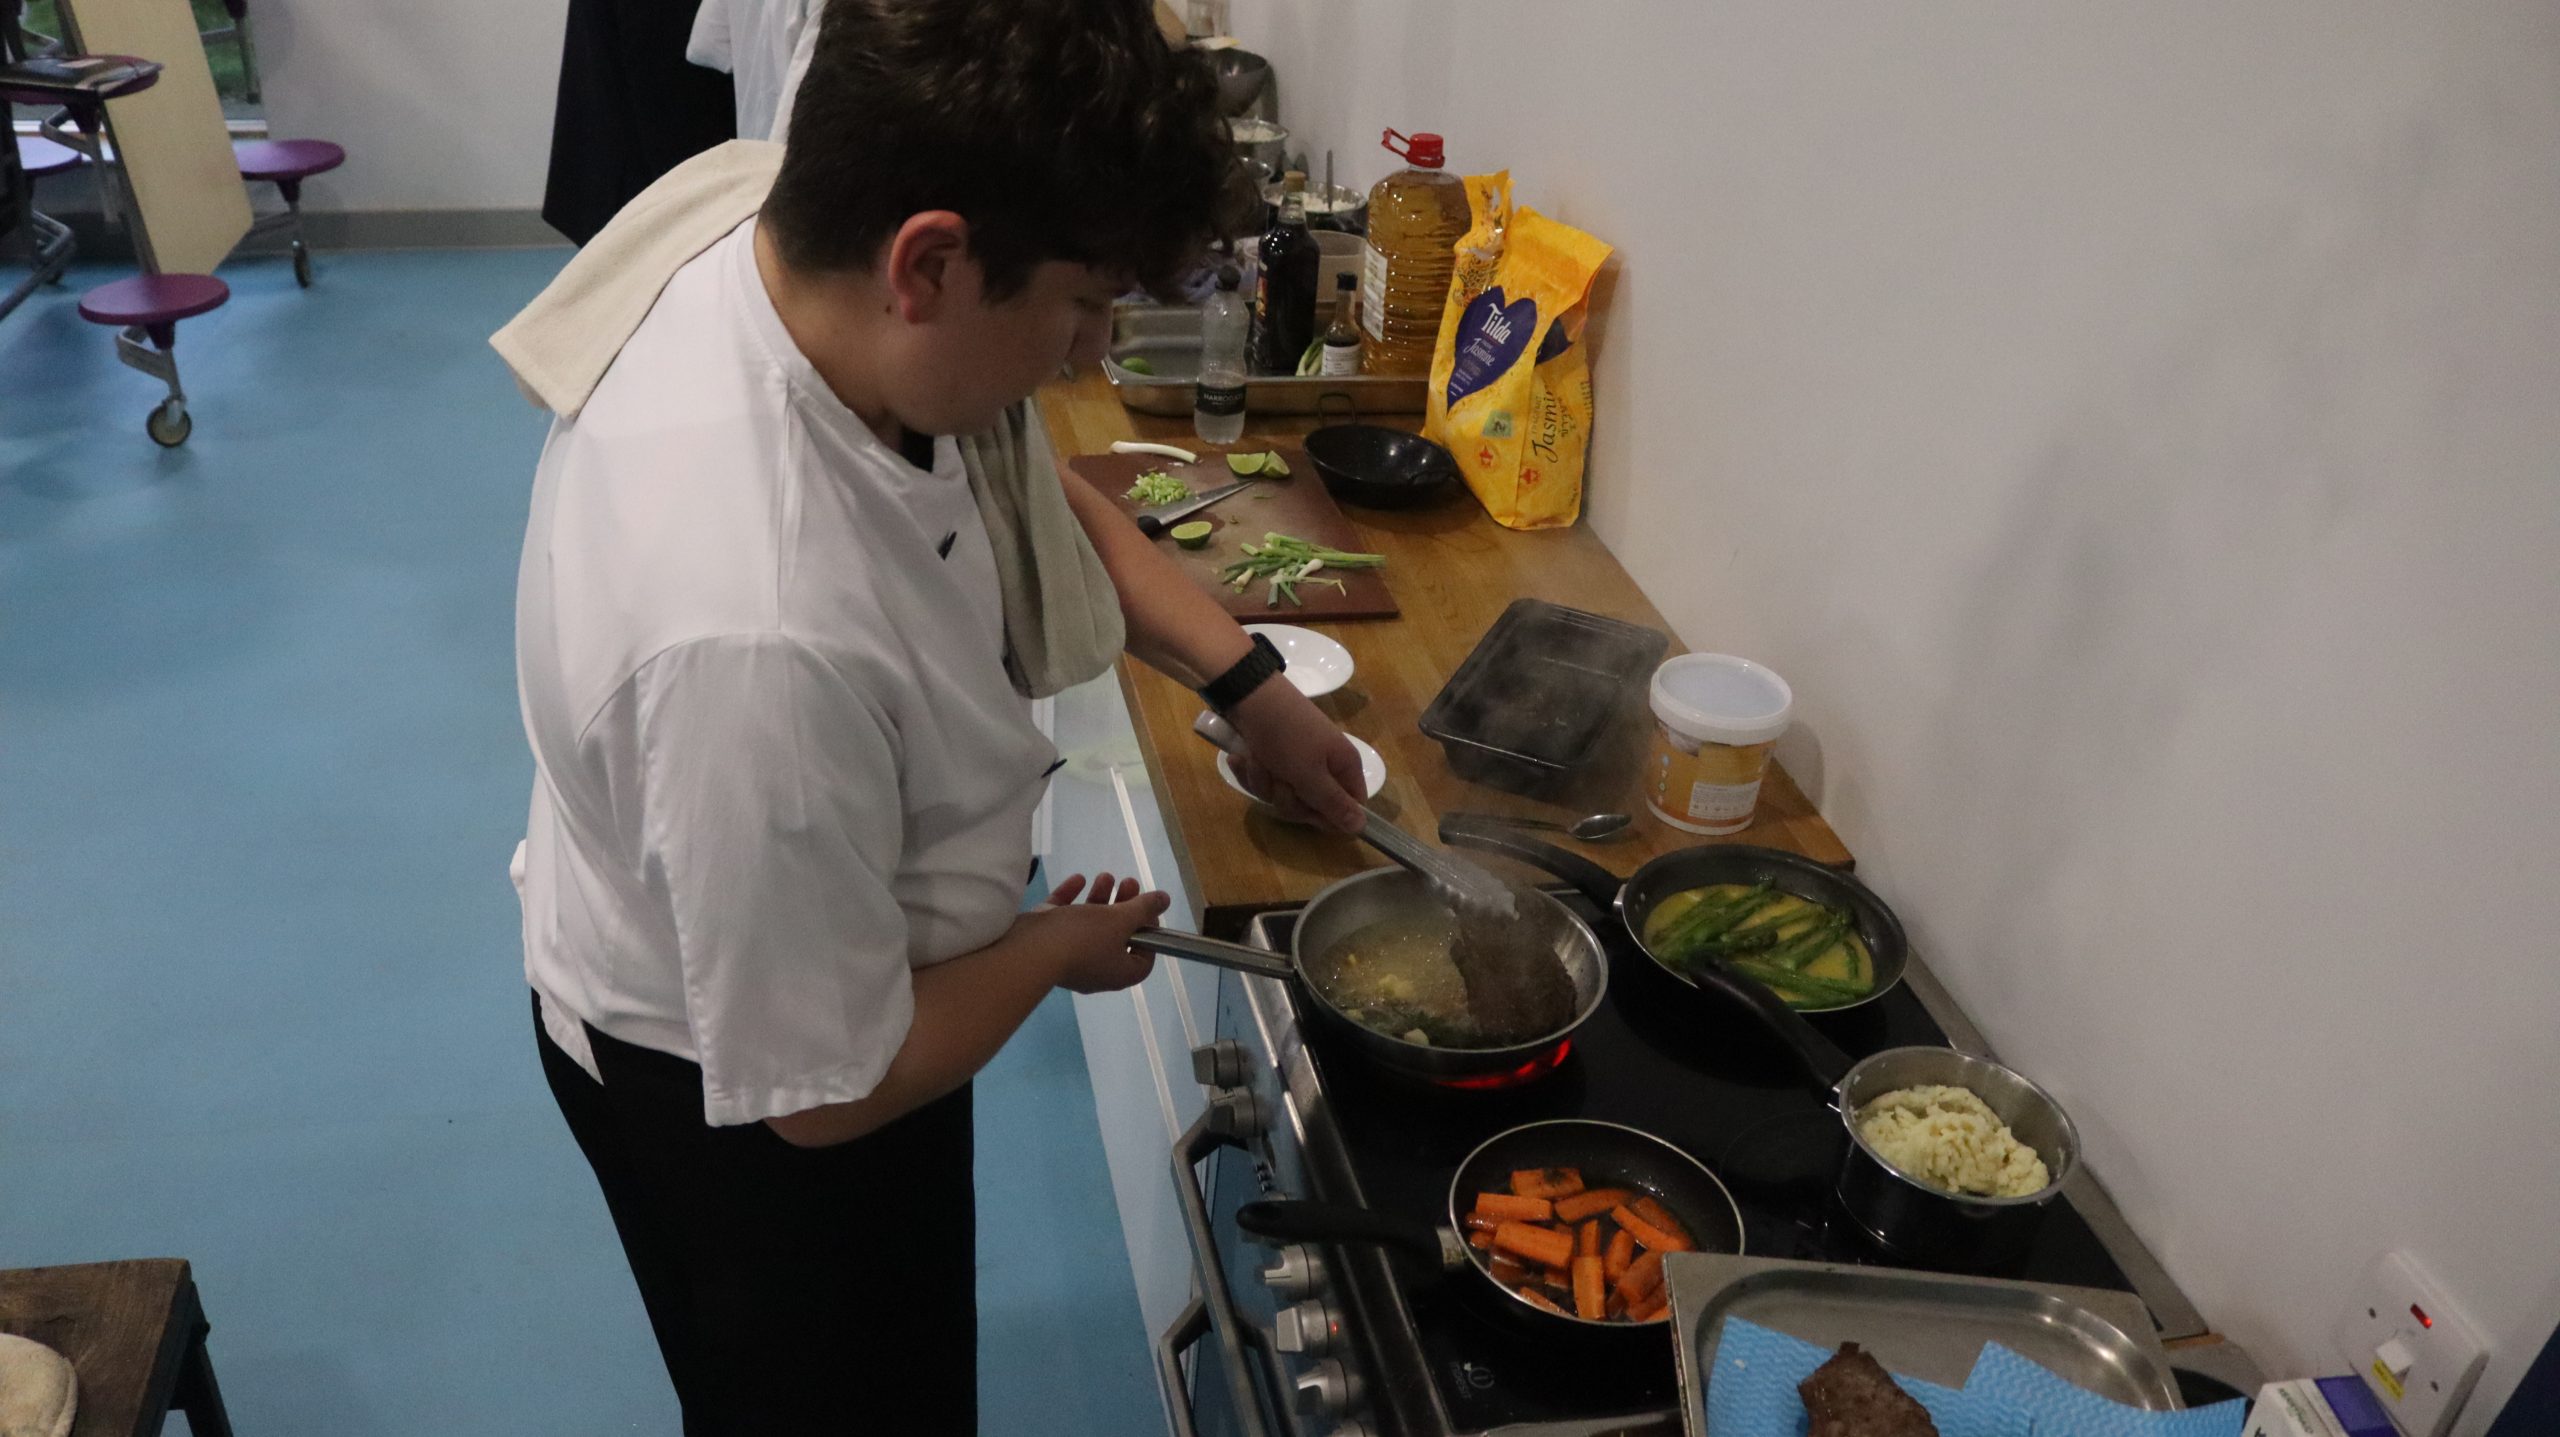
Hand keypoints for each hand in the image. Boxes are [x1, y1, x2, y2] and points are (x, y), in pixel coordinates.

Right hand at [1024, 872, 1171, 993]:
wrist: (1027, 951)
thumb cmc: (1081, 939)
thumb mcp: (1119, 920)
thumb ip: (1142, 908)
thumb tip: (1165, 899)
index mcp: (1118, 973)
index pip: (1144, 958)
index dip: (1150, 932)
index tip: (1146, 908)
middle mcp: (1096, 969)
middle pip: (1117, 937)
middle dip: (1124, 907)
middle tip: (1128, 882)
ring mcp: (1069, 957)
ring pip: (1090, 926)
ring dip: (1100, 898)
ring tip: (1105, 875)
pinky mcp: (1046, 943)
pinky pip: (1063, 921)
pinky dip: (1072, 899)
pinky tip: (1077, 879)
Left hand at [1226, 679, 1367, 833]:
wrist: (1247, 697)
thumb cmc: (1285, 735)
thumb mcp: (1310, 774)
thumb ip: (1334, 804)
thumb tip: (1361, 827)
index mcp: (1344, 766)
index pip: (1349, 807)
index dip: (1328, 817)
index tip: (1309, 812)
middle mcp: (1324, 766)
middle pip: (1312, 807)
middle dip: (1287, 798)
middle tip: (1281, 780)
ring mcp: (1297, 762)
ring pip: (1282, 796)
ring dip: (1265, 784)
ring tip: (1259, 760)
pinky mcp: (1273, 759)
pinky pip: (1265, 782)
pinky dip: (1252, 772)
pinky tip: (1244, 757)